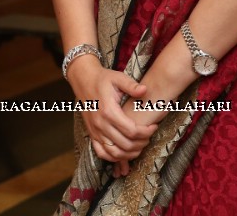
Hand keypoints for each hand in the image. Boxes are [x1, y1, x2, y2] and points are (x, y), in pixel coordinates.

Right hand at [67, 58, 156, 172]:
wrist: (83, 80)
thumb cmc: (103, 79)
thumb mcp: (118, 78)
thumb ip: (132, 86)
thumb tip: (145, 90)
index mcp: (109, 111)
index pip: (132, 131)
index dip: (146, 132)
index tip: (154, 126)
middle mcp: (101, 124)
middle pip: (126, 144)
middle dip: (142, 143)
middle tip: (149, 136)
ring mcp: (95, 131)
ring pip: (115, 153)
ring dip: (130, 153)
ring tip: (140, 145)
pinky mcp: (92, 134)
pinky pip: (102, 153)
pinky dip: (114, 157)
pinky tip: (124, 152)